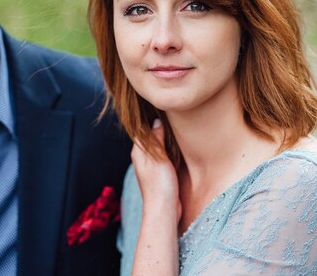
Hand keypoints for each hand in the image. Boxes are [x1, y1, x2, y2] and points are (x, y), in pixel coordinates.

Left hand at [130, 119, 180, 275]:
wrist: (163, 209)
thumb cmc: (159, 183)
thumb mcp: (158, 157)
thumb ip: (156, 139)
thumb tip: (156, 121)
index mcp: (138, 152)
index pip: (141, 129)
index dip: (148, 117)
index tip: (158, 106)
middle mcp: (142, 158)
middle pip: (149, 136)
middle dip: (157, 126)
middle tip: (170, 113)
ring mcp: (152, 166)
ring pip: (158, 146)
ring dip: (165, 137)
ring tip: (176, 124)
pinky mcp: (161, 174)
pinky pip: (165, 156)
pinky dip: (170, 148)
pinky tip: (178, 145)